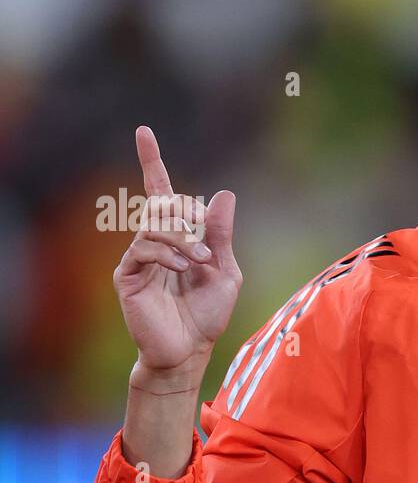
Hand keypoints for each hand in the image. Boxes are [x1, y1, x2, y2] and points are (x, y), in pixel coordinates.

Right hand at [113, 126, 241, 380]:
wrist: (190, 350)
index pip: (161, 192)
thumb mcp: (225, 270)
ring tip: (199, 262)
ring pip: (154, 225)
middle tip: (206, 250)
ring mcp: (138, 257)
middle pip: (162, 205)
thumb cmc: (207, 314)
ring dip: (183, 240)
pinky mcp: (127, 275)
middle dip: (187, 220)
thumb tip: (222, 193)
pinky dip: (166, 254)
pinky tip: (181, 269)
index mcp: (178, 236)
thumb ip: (221, 234)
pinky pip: (143, 248)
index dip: (152, 162)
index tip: (144, 131)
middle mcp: (154, 241)